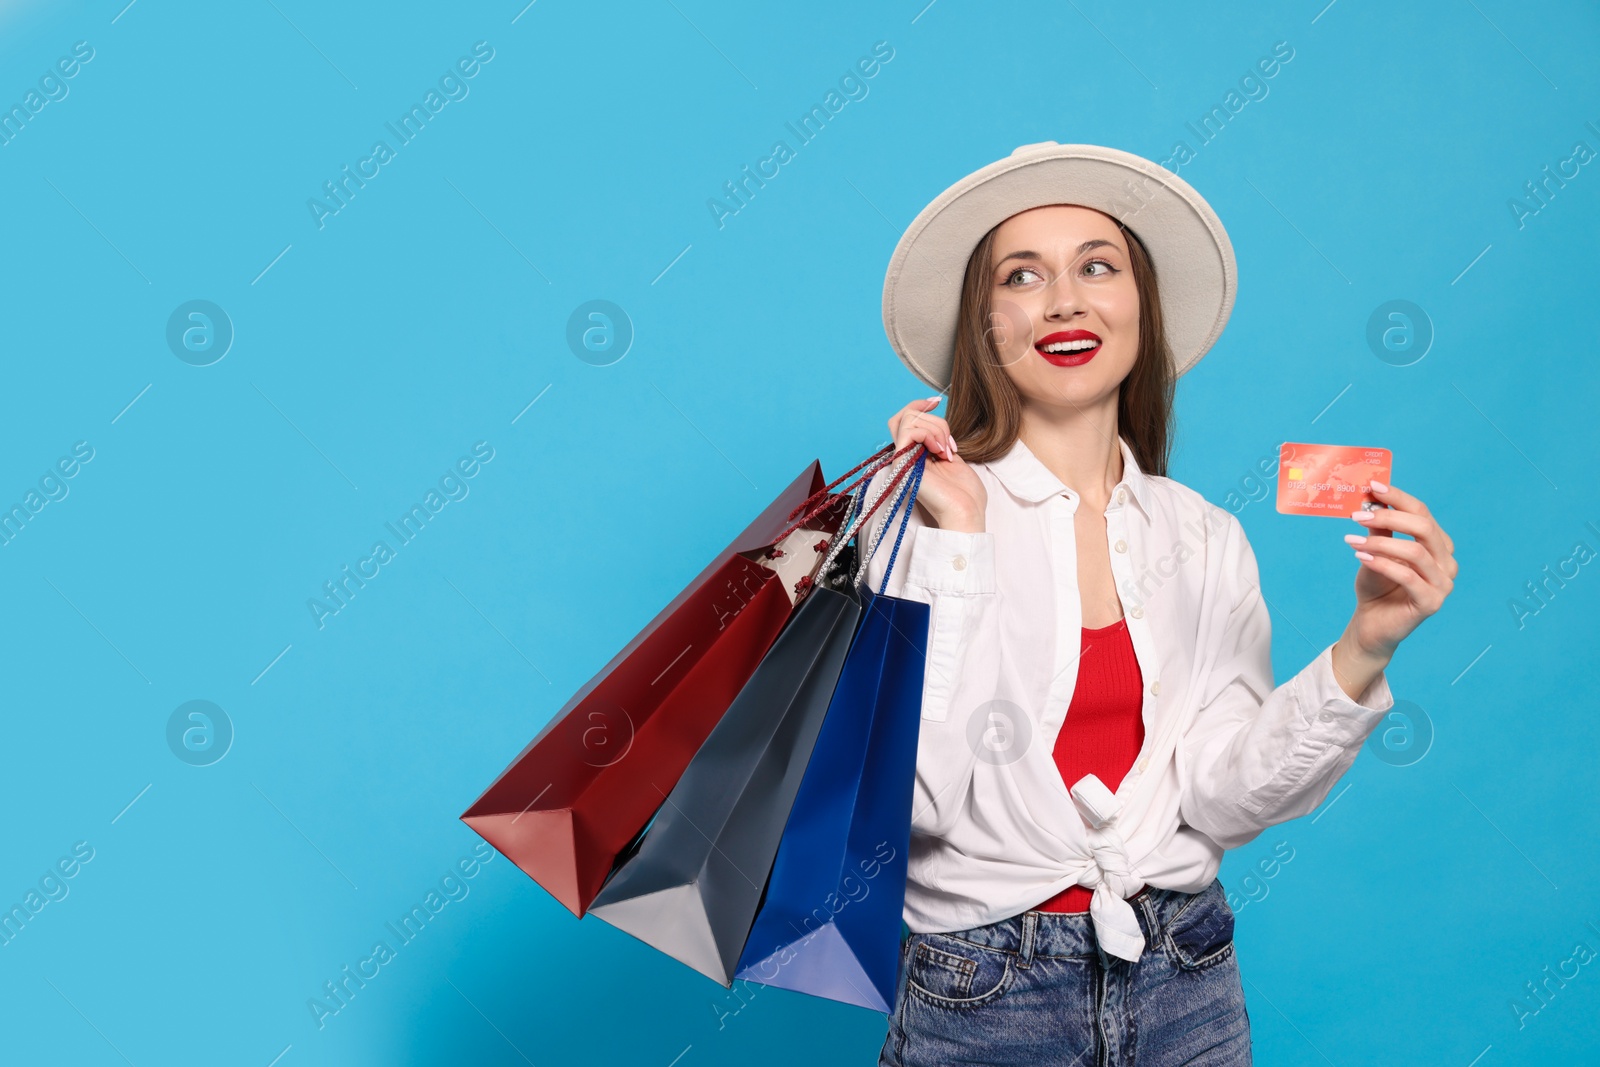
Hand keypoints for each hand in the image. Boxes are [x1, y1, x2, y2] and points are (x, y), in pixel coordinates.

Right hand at [887, 397, 986, 532]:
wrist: (966, 513)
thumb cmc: (965, 494)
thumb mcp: (953, 458)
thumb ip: (940, 442)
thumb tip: (935, 422)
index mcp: (915, 456)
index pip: (904, 420)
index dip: (918, 406)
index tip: (937, 402)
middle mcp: (905, 458)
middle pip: (905, 416)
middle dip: (934, 420)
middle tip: (949, 443)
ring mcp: (902, 461)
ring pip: (908, 419)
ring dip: (935, 428)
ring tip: (946, 450)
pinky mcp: (902, 464)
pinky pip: (910, 430)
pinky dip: (930, 434)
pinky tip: (941, 452)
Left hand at [1332, 480, 1456, 694]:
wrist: (1371, 623)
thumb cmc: (1376, 585)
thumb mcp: (1375, 550)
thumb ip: (1379, 528)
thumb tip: (1371, 498)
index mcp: (1438, 545)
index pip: (1423, 513)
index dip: (1398, 498)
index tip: (1373, 486)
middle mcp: (1446, 562)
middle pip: (1424, 528)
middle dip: (1390, 517)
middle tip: (1357, 515)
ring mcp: (1443, 584)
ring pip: (1416, 551)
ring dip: (1381, 541)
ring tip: (1352, 539)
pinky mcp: (1431, 603)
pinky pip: (1408, 576)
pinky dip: (1382, 563)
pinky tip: (1360, 555)